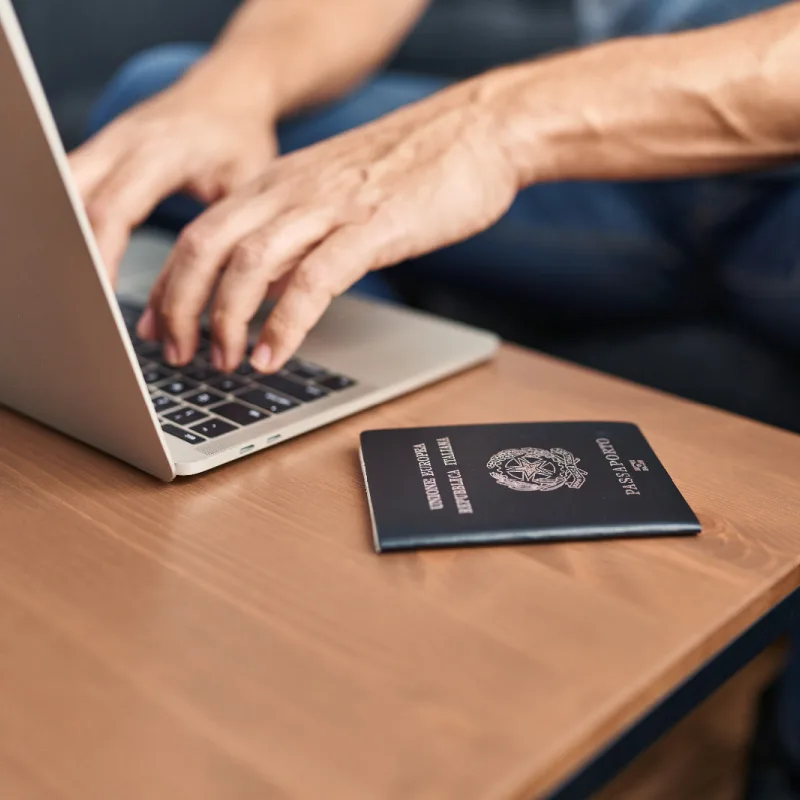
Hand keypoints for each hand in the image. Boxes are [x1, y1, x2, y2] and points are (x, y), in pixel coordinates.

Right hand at [69, 78, 277, 281]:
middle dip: (75, 255)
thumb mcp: (246, 183)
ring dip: (66, 239)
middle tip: (86, 303)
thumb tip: (215, 292)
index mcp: (161, 152)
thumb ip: (225, 229)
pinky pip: (69, 188)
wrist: (227, 92)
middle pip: (73, 202)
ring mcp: (104, 143)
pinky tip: (78, 260)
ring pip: (61, 192)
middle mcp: (122, 142)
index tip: (102, 297)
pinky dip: (70, 224)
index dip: (102, 257)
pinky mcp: (98, 151)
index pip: (113, 210)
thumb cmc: (239, 138)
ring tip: (80, 289)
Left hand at [139, 79, 518, 371]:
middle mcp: (289, 191)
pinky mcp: (369, 228)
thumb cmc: (410, 169)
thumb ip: (293, 237)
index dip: (169, 285)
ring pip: (248, 264)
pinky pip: (311, 280)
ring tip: (225, 363)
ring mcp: (327, 207)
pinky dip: (285, 324)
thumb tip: (262, 286)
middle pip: (204, 248)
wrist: (476, 131)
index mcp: (275, 184)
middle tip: (179, 355)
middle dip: (181, 307)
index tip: (157, 326)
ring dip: (226, 321)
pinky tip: (274, 355)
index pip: (197, 234)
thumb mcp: (332, 197)